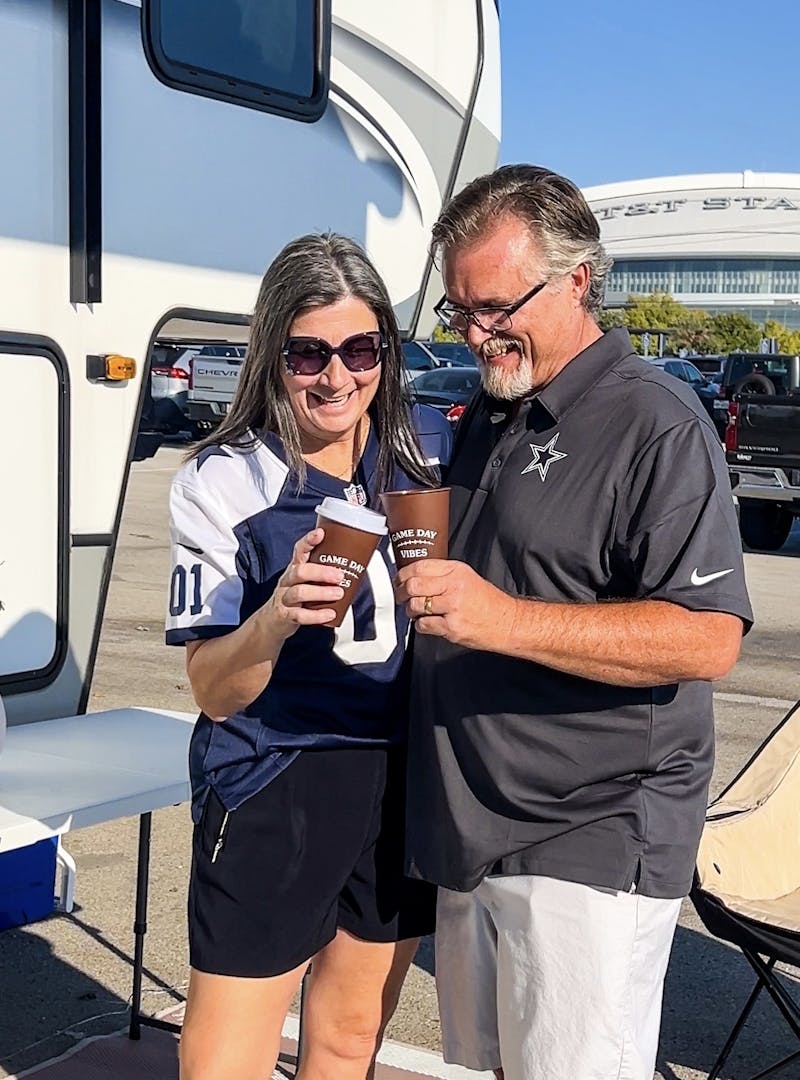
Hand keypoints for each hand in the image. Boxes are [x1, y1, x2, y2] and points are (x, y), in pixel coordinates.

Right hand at [262, 529, 344, 636]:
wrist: (272, 621)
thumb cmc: (295, 598)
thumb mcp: (305, 581)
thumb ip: (323, 573)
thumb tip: (354, 566)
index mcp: (295, 568)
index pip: (299, 550)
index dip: (309, 541)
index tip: (320, 534)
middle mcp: (288, 580)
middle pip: (300, 571)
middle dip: (321, 572)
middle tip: (339, 575)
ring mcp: (285, 598)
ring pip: (299, 592)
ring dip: (321, 592)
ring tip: (338, 593)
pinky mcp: (285, 615)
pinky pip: (300, 615)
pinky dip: (316, 615)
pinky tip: (330, 614)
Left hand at [395, 559, 517, 649]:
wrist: (507, 622)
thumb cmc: (488, 602)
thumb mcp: (467, 577)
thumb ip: (443, 575)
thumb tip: (414, 576)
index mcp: (456, 571)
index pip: (419, 567)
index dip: (403, 574)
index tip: (398, 580)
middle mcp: (454, 586)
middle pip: (413, 585)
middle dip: (401, 593)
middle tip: (401, 597)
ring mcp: (452, 607)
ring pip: (415, 606)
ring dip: (411, 611)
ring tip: (416, 612)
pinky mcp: (452, 626)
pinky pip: (424, 625)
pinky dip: (421, 626)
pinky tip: (428, 623)